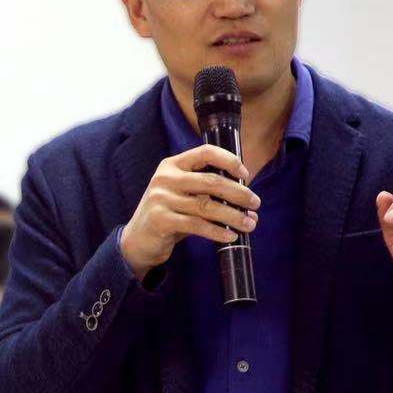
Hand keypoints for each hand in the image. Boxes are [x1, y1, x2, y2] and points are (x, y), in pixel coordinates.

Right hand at [120, 144, 260, 279]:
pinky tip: (230, 236)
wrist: (137, 240)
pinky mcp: (161, 220)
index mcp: (172, 165)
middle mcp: (166, 178)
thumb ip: (206, 191)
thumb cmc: (168, 215)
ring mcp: (161, 199)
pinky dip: (217, 232)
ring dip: (233, 216)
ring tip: (250, 224)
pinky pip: (197, 225)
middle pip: (211, 181)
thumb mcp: (182, 194)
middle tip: (255, 203)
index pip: (205, 152)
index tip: (245, 173)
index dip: (228, 160)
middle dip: (238, 193)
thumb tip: (245, 199)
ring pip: (207, 206)